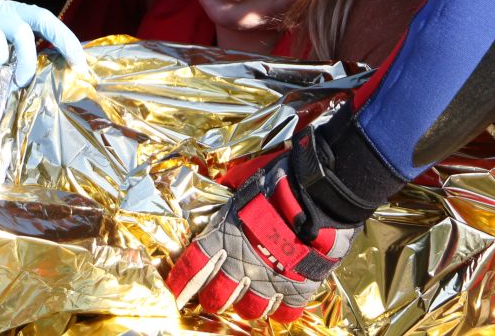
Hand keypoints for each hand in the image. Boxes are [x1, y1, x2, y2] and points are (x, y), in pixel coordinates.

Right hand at [0, 0, 87, 88]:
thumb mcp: (9, 52)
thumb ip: (27, 55)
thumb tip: (57, 74)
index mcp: (22, 15)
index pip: (50, 21)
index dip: (67, 39)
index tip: (81, 61)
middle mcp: (11, 9)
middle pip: (43, 17)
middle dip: (62, 39)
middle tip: (73, 62)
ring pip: (22, 33)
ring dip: (26, 61)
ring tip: (21, 81)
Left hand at [167, 154, 359, 321]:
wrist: (316, 194)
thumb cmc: (278, 182)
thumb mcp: (243, 181)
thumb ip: (228, 192)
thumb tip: (218, 187)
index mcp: (222, 238)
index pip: (192, 268)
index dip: (181, 282)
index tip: (178, 291)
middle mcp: (241, 265)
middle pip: (216, 298)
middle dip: (213, 298)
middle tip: (215, 296)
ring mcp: (269, 280)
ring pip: (249, 311)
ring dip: (246, 306)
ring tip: (249, 299)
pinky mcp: (298, 288)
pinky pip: (285, 313)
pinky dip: (281, 309)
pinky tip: (279, 301)